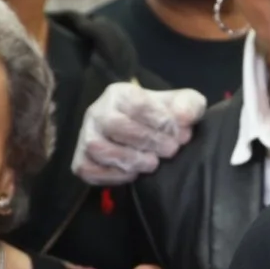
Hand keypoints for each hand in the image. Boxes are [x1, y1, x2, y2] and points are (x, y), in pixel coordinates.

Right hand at [73, 83, 206, 184]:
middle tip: (170, 150)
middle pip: (115, 125)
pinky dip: (112, 175)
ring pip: (98, 147)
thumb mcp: (181, 105)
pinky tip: (134, 174)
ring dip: (130, 158)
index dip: (160, 120)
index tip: (179, 133)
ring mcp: (86, 136)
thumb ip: (188, 105)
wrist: (140, 135)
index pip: (136, 103)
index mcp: (119, 93)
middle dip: (148, 140)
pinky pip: (88, 169)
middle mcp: (97, 111)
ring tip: (152, 163)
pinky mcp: (81, 160)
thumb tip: (183, 117)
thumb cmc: (160, 117)